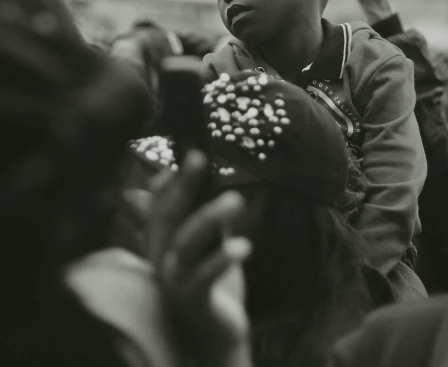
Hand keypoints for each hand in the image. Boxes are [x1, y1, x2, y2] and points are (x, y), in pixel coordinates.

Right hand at [126, 152, 251, 365]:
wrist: (217, 337)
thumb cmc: (213, 287)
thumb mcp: (213, 246)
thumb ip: (210, 217)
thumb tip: (214, 181)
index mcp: (163, 244)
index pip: (159, 206)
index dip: (169, 180)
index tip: (189, 155)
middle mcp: (161, 259)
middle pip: (166, 216)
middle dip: (183, 185)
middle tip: (200, 158)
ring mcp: (172, 281)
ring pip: (185, 242)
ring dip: (209, 217)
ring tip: (235, 199)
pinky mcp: (190, 301)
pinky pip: (202, 277)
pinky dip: (222, 259)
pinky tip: (244, 246)